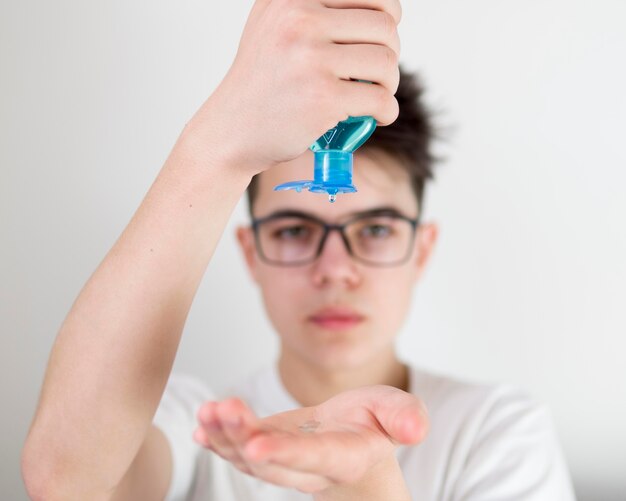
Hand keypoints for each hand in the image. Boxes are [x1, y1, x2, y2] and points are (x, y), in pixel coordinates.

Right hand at [189, 0, 402, 175]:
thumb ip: (310, 9)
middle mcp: (298, 19)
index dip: (387, 15)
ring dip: (389, 83)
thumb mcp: (273, 26)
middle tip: (377, 74)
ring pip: (385, 62)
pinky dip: (388, 110)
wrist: (232, 131)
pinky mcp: (322, 97)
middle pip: (384, 27)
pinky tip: (379, 115)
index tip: (381, 37)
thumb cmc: (261, 84)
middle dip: (390, 53)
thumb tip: (375, 8)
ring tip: (375, 94)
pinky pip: (380, 99)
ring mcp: (310, 59)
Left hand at [193, 384, 427, 493]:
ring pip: (251, 459)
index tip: (257, 446)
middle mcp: (310, 467)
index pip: (313, 456)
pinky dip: (219, 441)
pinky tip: (202, 426)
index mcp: (344, 456)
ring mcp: (285, 462)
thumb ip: (405, 417)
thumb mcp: (398, 411)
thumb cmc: (377, 423)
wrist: (357, 443)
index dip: (286, 453)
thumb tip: (415, 429)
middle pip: (273, 462)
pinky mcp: (269, 450)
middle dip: (243, 439)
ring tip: (208, 411)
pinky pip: (241, 453)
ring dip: (225, 437)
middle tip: (221, 409)